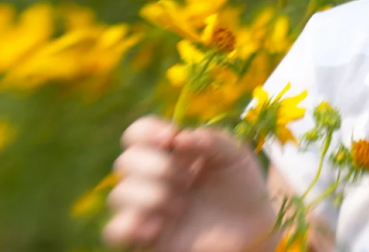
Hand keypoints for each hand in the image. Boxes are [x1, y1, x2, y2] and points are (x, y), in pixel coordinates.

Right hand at [102, 116, 279, 251]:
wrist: (254, 231)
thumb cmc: (243, 188)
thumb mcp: (236, 155)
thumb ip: (213, 139)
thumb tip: (179, 138)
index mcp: (169, 153)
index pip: (137, 134)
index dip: (146, 131)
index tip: (171, 138)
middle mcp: (152, 178)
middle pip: (124, 162)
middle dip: (157, 166)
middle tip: (188, 179)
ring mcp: (147, 208)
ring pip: (118, 195)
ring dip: (151, 195)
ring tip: (181, 206)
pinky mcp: (146, 237)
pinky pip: (114, 230)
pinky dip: (131, 225)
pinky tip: (159, 227)